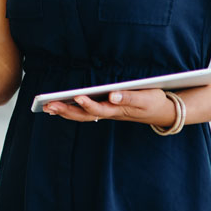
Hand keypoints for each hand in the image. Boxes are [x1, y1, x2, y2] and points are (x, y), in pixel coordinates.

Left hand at [41, 88, 176, 126]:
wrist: (162, 112)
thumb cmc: (153, 102)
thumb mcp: (146, 98)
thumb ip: (129, 98)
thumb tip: (112, 95)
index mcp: (119, 110)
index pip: (100, 109)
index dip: (89, 104)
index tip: (77, 97)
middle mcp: (110, 113)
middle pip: (85, 115)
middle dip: (67, 110)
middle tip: (48, 105)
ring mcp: (107, 113)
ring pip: (83, 115)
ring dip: (65, 112)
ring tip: (47, 106)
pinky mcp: (106, 110)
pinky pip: (86, 113)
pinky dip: (72, 110)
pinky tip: (60, 107)